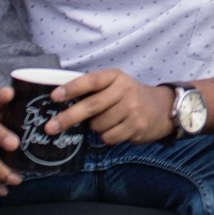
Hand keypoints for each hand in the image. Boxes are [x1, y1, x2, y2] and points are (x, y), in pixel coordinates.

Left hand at [42, 69, 174, 144]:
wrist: (163, 108)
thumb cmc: (129, 96)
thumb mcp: (115, 85)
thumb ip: (94, 90)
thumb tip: (61, 103)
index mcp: (116, 77)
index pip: (91, 81)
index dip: (72, 88)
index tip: (54, 97)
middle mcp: (125, 90)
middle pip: (91, 106)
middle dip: (68, 118)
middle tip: (50, 128)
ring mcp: (132, 109)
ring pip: (98, 125)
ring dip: (95, 127)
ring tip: (107, 121)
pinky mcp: (136, 127)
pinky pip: (108, 137)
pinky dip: (106, 136)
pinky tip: (117, 129)